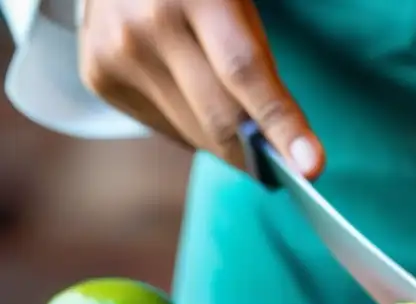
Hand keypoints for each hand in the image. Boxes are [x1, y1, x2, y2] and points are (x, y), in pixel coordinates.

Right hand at [79, 0, 323, 175]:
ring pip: (194, 133)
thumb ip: (255, 58)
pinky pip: (166, 128)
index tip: (311, 167)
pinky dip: (193, 130)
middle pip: (220, 117)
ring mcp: (117, 52)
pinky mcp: (99, 75)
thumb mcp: (235, 1)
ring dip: (228, 145)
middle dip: (259, 155)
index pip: (246, 73)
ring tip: (242, 133)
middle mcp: (149, 24)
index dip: (282, 125)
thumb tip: (276, 140)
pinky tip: (196, 104)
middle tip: (288, 169)